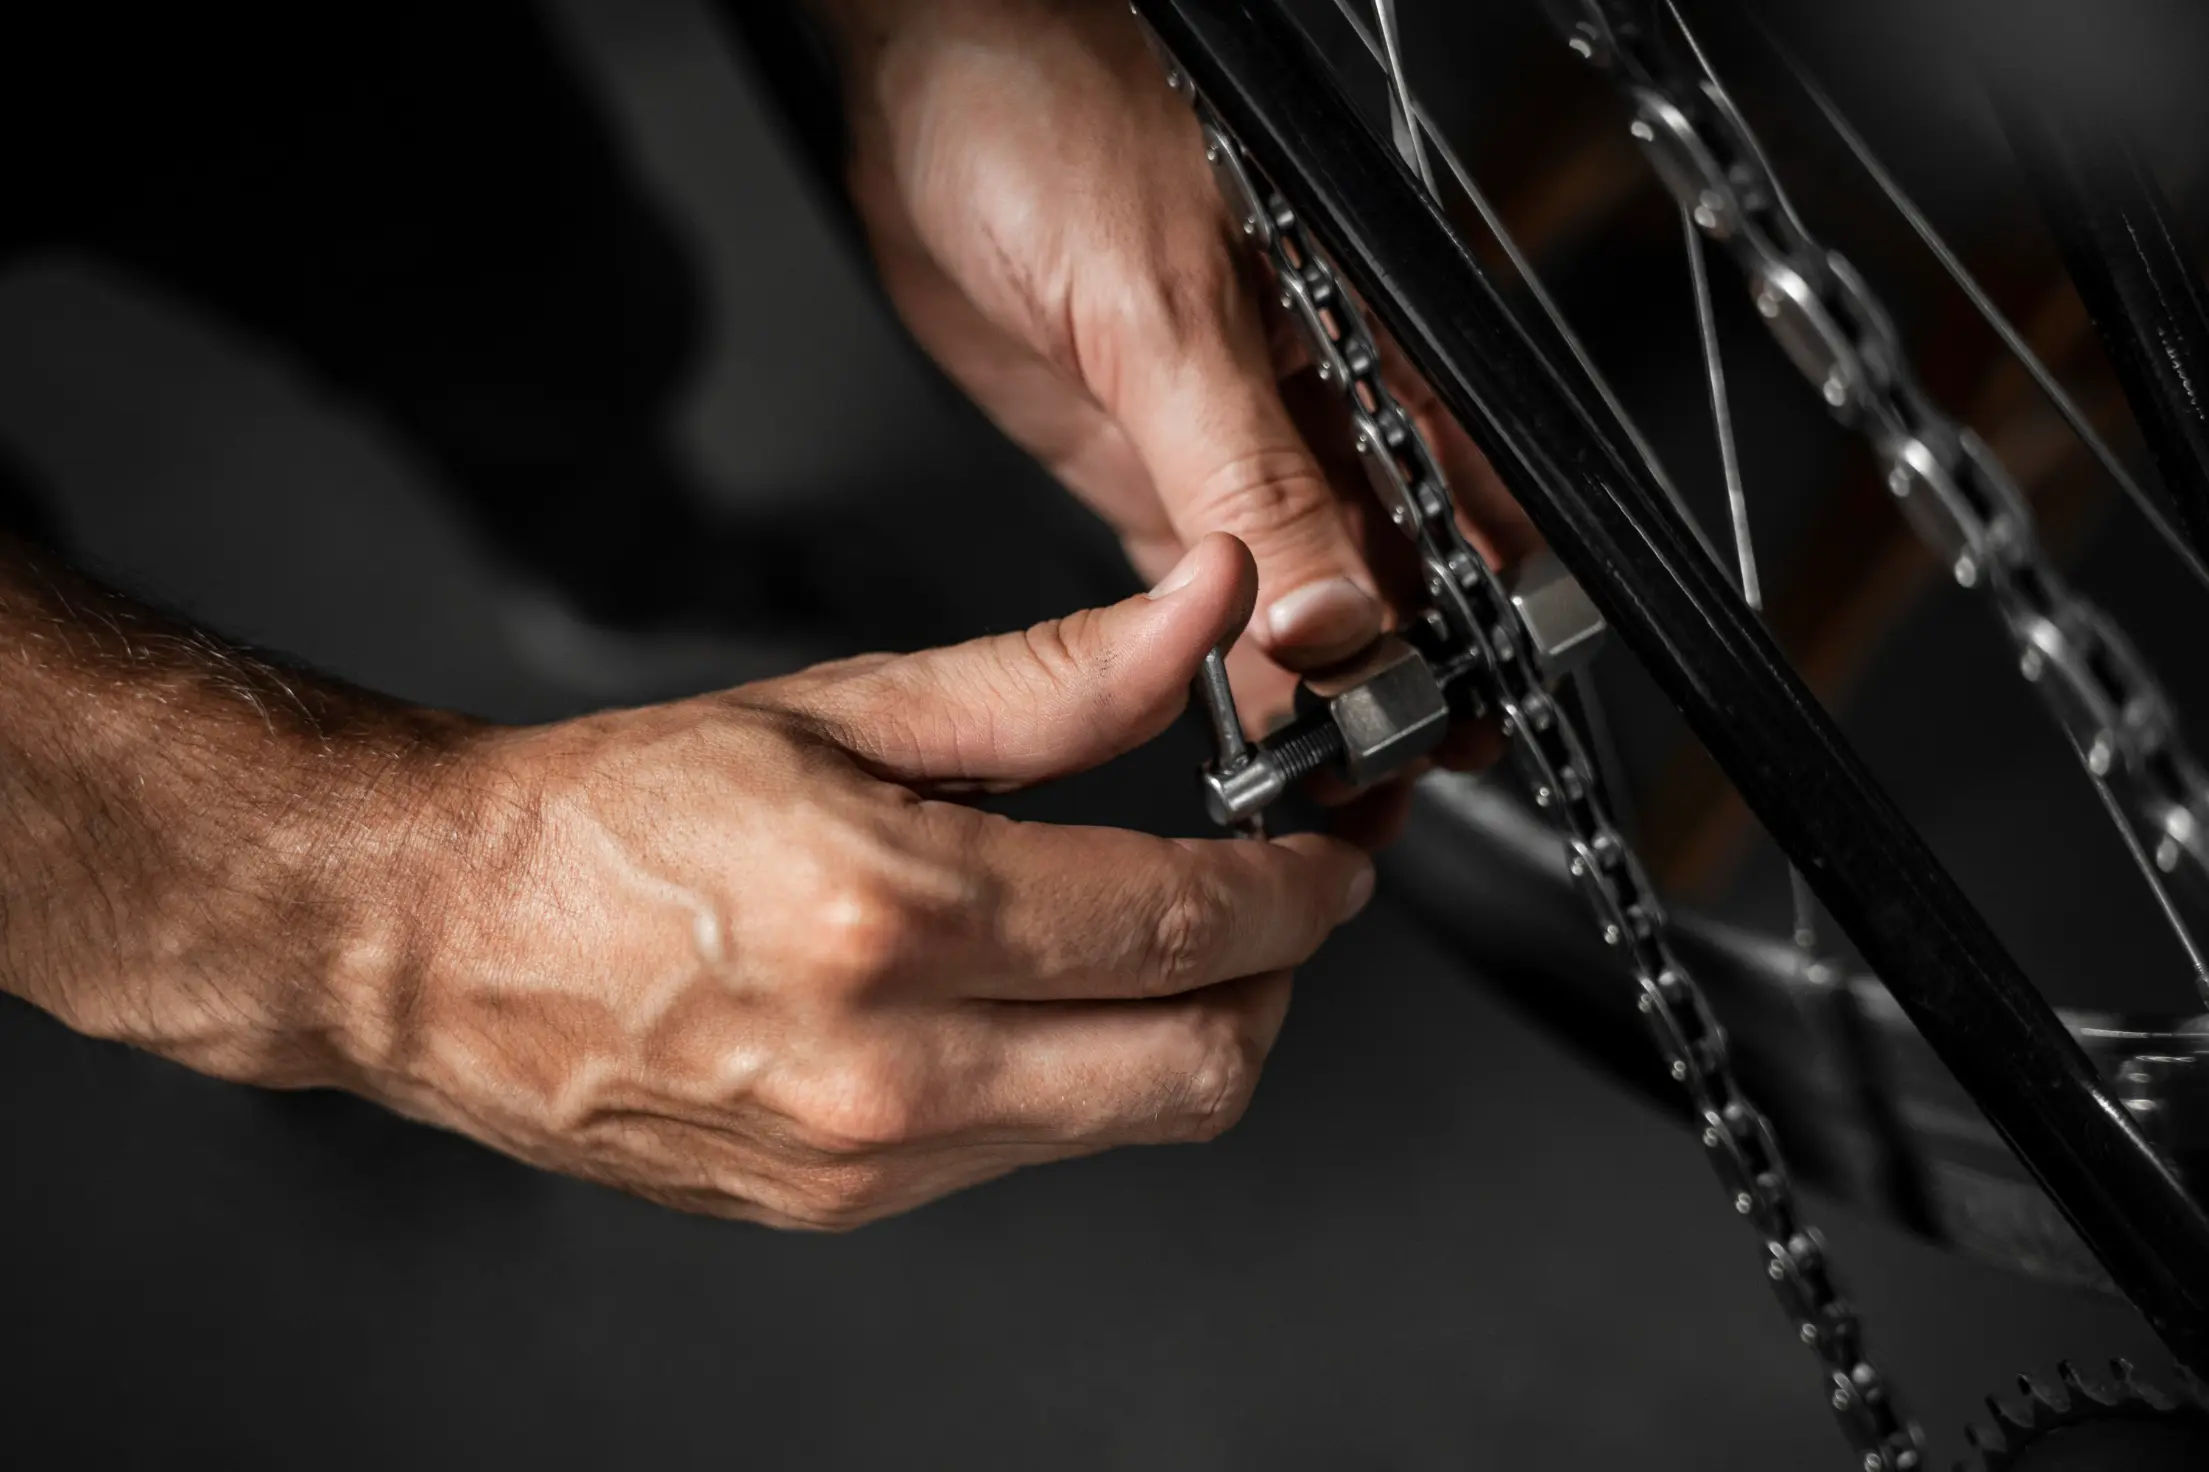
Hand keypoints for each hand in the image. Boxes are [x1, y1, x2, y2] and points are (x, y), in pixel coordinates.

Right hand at [329, 535, 1369, 1226]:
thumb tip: (1201, 620)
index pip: (1183, 924)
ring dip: (1188, 1031)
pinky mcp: (849, 1204)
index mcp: (895, 916)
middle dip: (1278, 981)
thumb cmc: (618, 816)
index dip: (1296, 887)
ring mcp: (871, 1158)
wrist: (448, 938)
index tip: (1327, 853)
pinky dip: (1083, 1074)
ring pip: (1131, 1122)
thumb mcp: (848, 707)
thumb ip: (1055, 680)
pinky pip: (1033, 1151)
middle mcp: (891, 1066)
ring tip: (1161, 937)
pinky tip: (1046, 998)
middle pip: (1200, 1066)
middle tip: (1279, 905)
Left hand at [818, 0, 1537, 775]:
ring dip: (1304, 685)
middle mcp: (1317, 399)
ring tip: (1309, 778)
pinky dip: (1212, 656)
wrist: (921, 75)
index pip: (1458, 515)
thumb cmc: (1057, 115)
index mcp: (1374, 343)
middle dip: (1390, 680)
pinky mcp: (1138, 464)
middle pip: (1388, 572)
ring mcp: (1224, 439)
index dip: (1461, 627)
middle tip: (1370, 780)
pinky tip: (1225, 714)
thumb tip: (1331, 612)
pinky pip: (1198, 584)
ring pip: (1297, 593)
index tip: (1430, 726)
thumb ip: (1250, 469)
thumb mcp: (1167, 309)